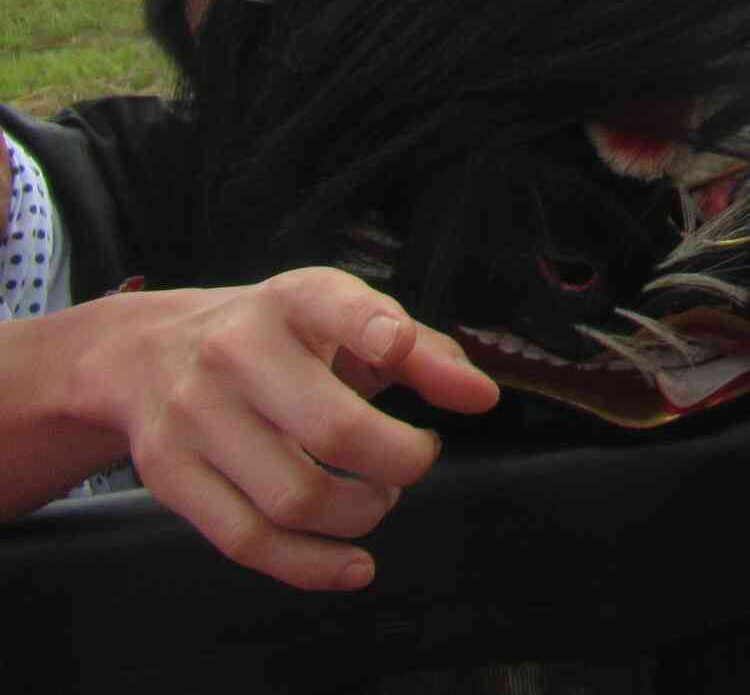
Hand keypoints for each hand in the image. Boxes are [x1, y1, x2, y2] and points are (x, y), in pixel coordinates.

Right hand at [62, 267, 499, 590]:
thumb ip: (425, 356)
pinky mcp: (170, 476)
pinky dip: (312, 565)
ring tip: (377, 496)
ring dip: (361, 514)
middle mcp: (236, 353)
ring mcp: (195, 417)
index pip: (333, 306)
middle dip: (401, 461)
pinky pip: (248, 540)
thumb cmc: (281, 339)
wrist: (147, 353)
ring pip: (295, 498)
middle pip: (334, 431)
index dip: (373, 329)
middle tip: (418, 457)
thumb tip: (482, 397)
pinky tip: (353, 564)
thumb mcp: (348, 321)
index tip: (398, 347)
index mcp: (292, 301)